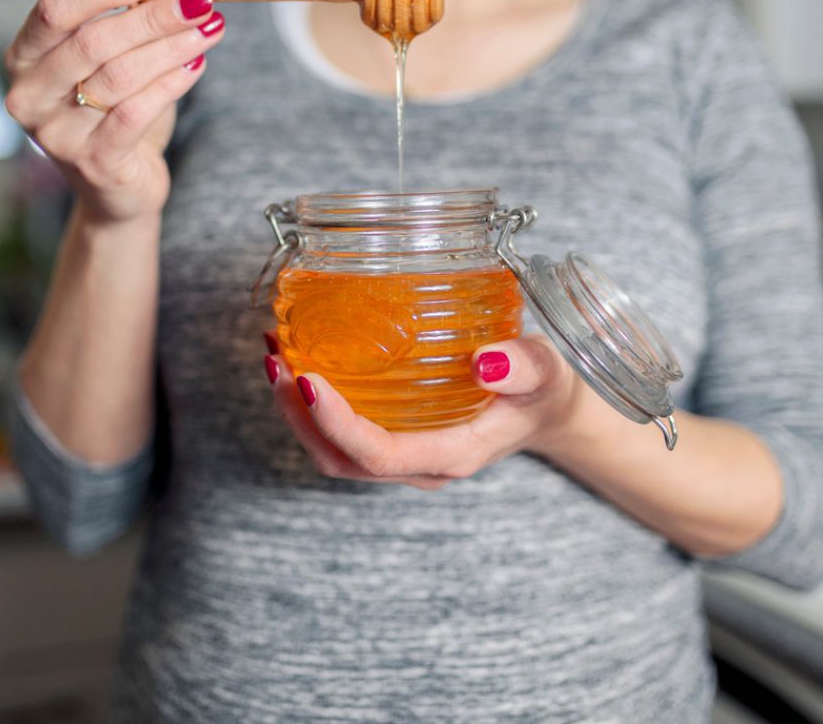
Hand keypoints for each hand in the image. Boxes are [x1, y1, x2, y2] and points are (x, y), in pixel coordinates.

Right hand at [4, 0, 226, 222]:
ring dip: (171, 48)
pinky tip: (197, 66)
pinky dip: (171, 85)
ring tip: (211, 29)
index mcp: (24, 58)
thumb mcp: (115, 62)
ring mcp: (57, 134)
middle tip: (201, 2)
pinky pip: (135, 114)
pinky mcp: (94, 163)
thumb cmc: (114, 115)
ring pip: (119, 77)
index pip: (56, 8)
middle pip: (93, 41)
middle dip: (153, 17)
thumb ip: (129, 23)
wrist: (117, 190)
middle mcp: (30, 95)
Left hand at [264, 334, 593, 488]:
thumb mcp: (545, 373)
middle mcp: (419, 466)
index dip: (335, 424)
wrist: (546, 410)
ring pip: (334, 452)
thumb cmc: (543, 391)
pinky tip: (301, 359)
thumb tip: (485, 363)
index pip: (378, 455)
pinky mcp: (394, 439)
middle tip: (278, 362)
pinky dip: (312, 403)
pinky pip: (342, 433)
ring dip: (297, 411)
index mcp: (451, 456)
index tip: (308, 380)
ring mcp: (403, 457)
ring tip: (276, 357)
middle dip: (300, 417)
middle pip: (341, 460)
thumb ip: (523, 368)